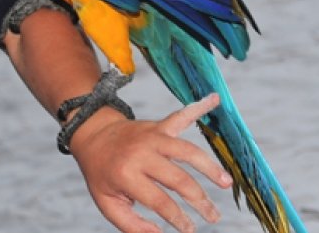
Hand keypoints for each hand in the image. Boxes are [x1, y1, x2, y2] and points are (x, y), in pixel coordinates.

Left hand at [69, 94, 233, 232]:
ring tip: (226, 183)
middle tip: (213, 217)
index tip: (191, 230)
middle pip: (179, 179)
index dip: (179, 219)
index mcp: (126, 174)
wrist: (91, 136)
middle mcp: (141, 153)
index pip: (160, 201)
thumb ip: (131, 225)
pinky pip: (180, 116)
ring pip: (187, 151)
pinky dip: (198, 107)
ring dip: (210, 167)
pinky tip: (214, 99)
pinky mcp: (158, 126)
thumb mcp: (107, 202)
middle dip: (200, 201)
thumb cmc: (102, 174)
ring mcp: (151, 137)